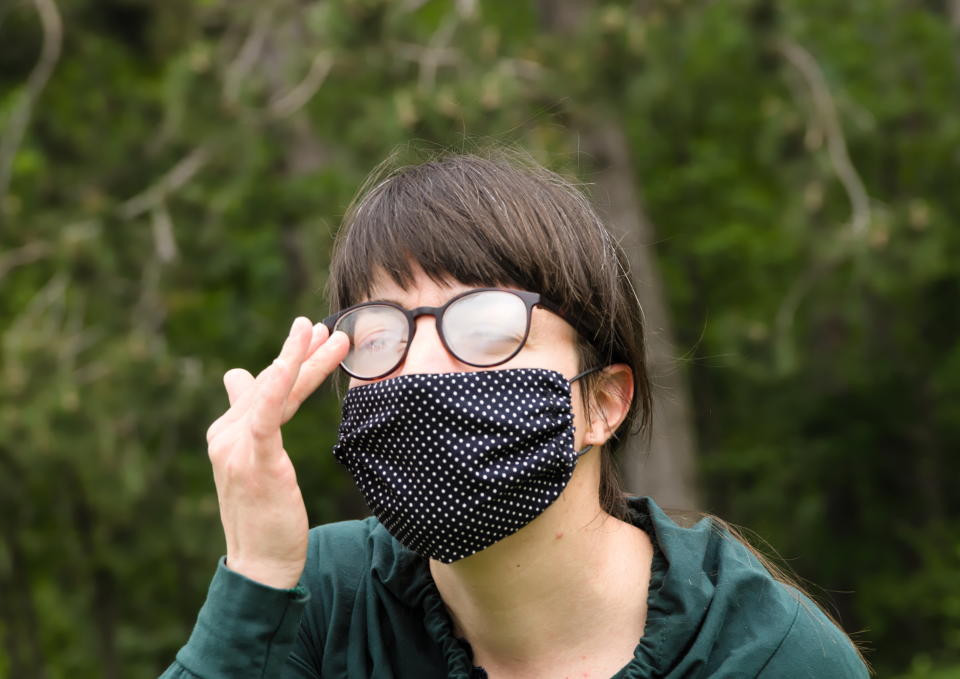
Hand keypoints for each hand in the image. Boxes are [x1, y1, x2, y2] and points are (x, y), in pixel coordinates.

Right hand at [205, 316, 348, 588]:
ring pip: (276, 393)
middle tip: (323, 326)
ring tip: (328, 335)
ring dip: (303, 360)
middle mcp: (226, 435)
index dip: (290, 361)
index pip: (266, 389)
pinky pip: (267, 414)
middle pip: (273, 385)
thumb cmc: (264, 515)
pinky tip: (294, 361)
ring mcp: (235, 447)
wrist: (260, 564)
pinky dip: (278, 384)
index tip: (311, 336)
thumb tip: (241, 378)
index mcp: (227, 434)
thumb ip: (252, 421)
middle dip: (300, 353)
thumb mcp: (256, 463)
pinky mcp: (254, 461)